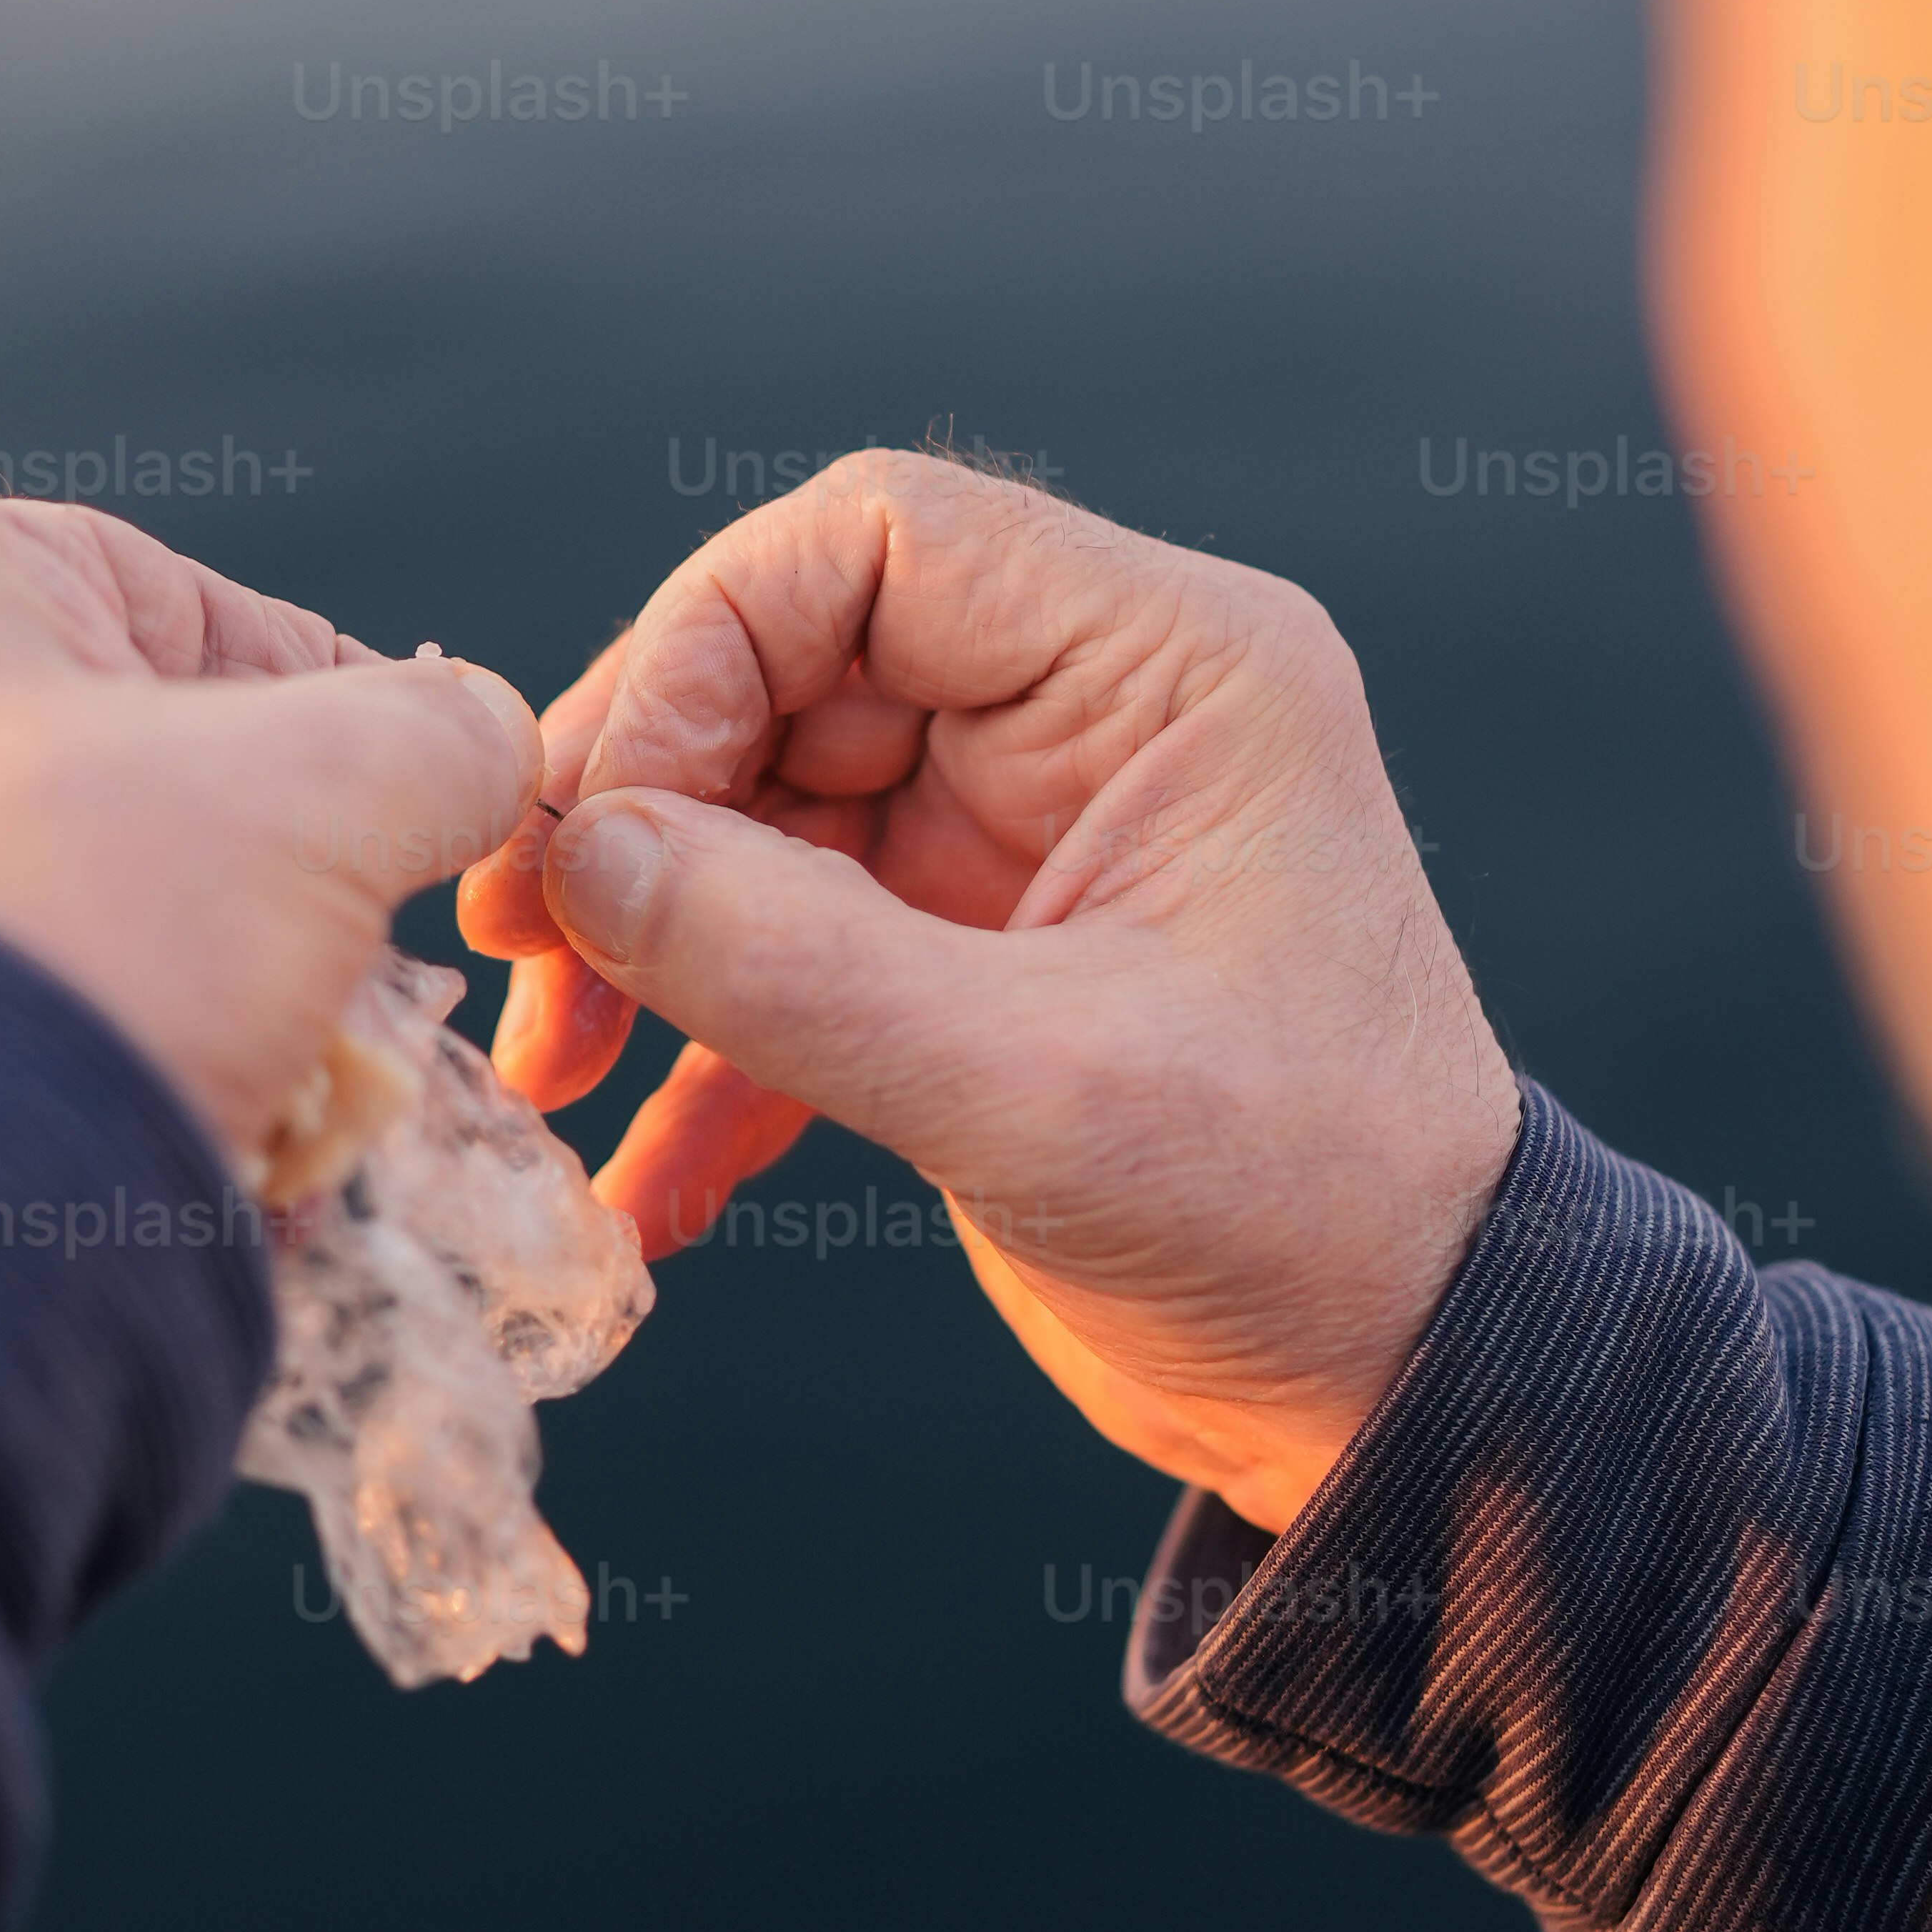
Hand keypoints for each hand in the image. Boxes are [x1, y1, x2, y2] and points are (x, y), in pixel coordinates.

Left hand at [0, 486, 537, 1166]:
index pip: (179, 604)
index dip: (332, 712)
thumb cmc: (74, 944)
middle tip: (341, 976)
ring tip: (268, 1080)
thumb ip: (439, 732)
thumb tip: (489, 737)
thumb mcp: (317, 799)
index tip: (410, 819)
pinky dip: (68, 1057)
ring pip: (45, 894)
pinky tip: (161, 1138)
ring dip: (180, 984)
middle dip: (252, 881)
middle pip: (110, 760)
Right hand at [456, 455, 1518, 1531]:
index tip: (605, 815)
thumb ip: (794, 968)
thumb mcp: (1042, 1095)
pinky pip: (796, 941)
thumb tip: (579, 860)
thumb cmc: (1303, 1220)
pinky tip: (648, 1179)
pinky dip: (710, 1047)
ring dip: (645, 942)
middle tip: (523, 954)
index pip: (875, 542)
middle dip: (641, 813)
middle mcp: (1095, 717)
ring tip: (550, 1081)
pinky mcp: (980, 956)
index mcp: (1167, 670)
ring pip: (764, 811)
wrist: (1408, 1389)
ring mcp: (1028, 837)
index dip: (705, 647)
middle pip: (788, 670)